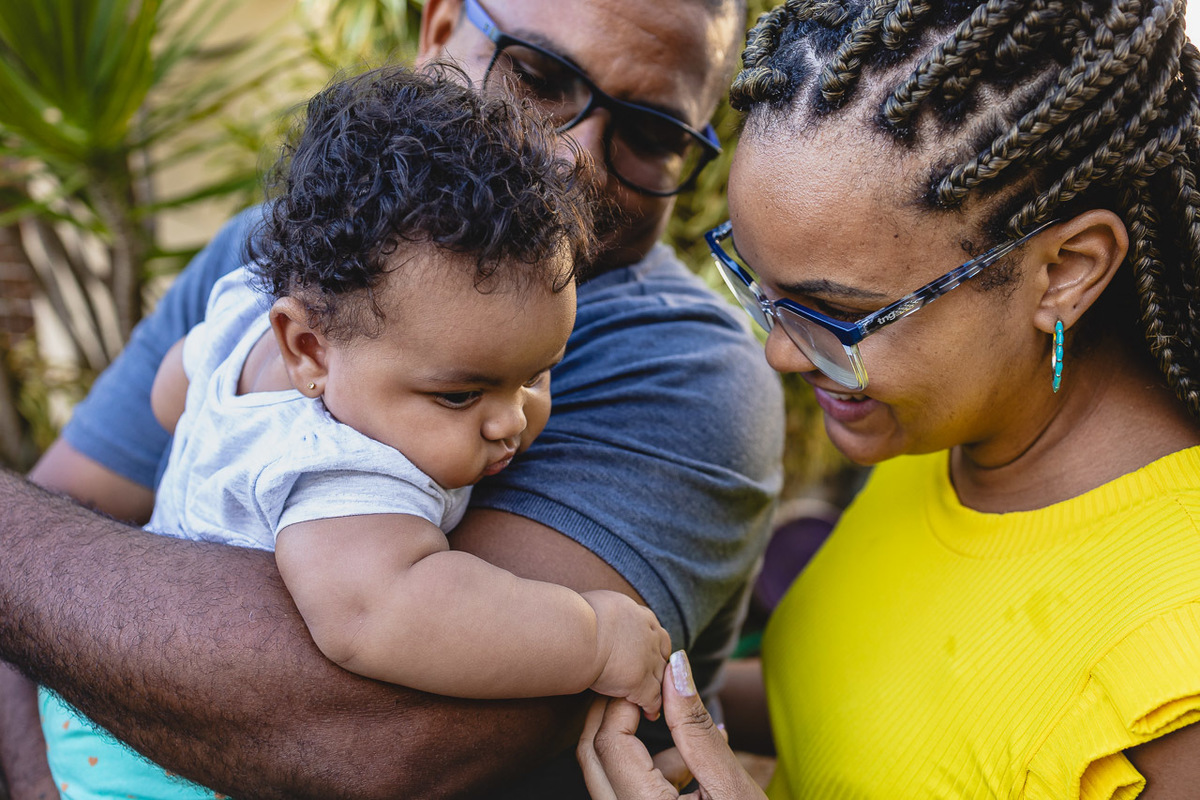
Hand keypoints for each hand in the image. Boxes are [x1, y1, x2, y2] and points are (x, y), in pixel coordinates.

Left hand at [578, 650, 767, 799]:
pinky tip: (693, 764)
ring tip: (693, 731)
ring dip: (639, 745)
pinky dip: (652, 770)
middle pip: (593, 756)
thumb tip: (676, 667)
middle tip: (651, 689)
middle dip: (618, 715)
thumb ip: (695, 728)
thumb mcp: (730, 786)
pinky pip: (626, 792)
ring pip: (607, 774)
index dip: (625, 702)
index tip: (653, 679)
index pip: (609, 744)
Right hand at [583, 590, 670, 718]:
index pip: (657, 634)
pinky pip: (652, 698)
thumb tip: (593, 614)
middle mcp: (650, 637)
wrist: (578, 632)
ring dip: (656, 690)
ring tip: (652, 702)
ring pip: (659, 679)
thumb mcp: (597, 604)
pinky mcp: (640, 682)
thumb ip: (605, 613)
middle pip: (662, 657)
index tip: (648, 657)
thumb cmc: (575, 615)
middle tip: (652, 681)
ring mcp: (647, 661)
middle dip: (658, 669)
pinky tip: (649, 714)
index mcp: (641, 616)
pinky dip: (652, 707)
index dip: (653, 647)